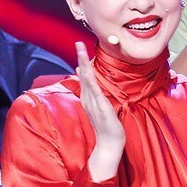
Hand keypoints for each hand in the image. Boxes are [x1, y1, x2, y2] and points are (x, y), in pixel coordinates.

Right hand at [76, 42, 124, 179]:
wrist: (109, 144)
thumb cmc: (107, 126)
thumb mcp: (100, 108)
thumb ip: (95, 95)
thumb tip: (91, 83)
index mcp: (89, 98)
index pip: (85, 76)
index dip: (81, 61)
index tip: (79, 47)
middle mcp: (89, 99)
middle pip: (84, 75)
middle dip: (80, 58)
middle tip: (78, 43)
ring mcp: (94, 104)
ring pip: (88, 81)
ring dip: (84, 65)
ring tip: (81, 51)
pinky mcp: (101, 109)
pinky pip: (95, 93)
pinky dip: (91, 82)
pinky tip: (87, 72)